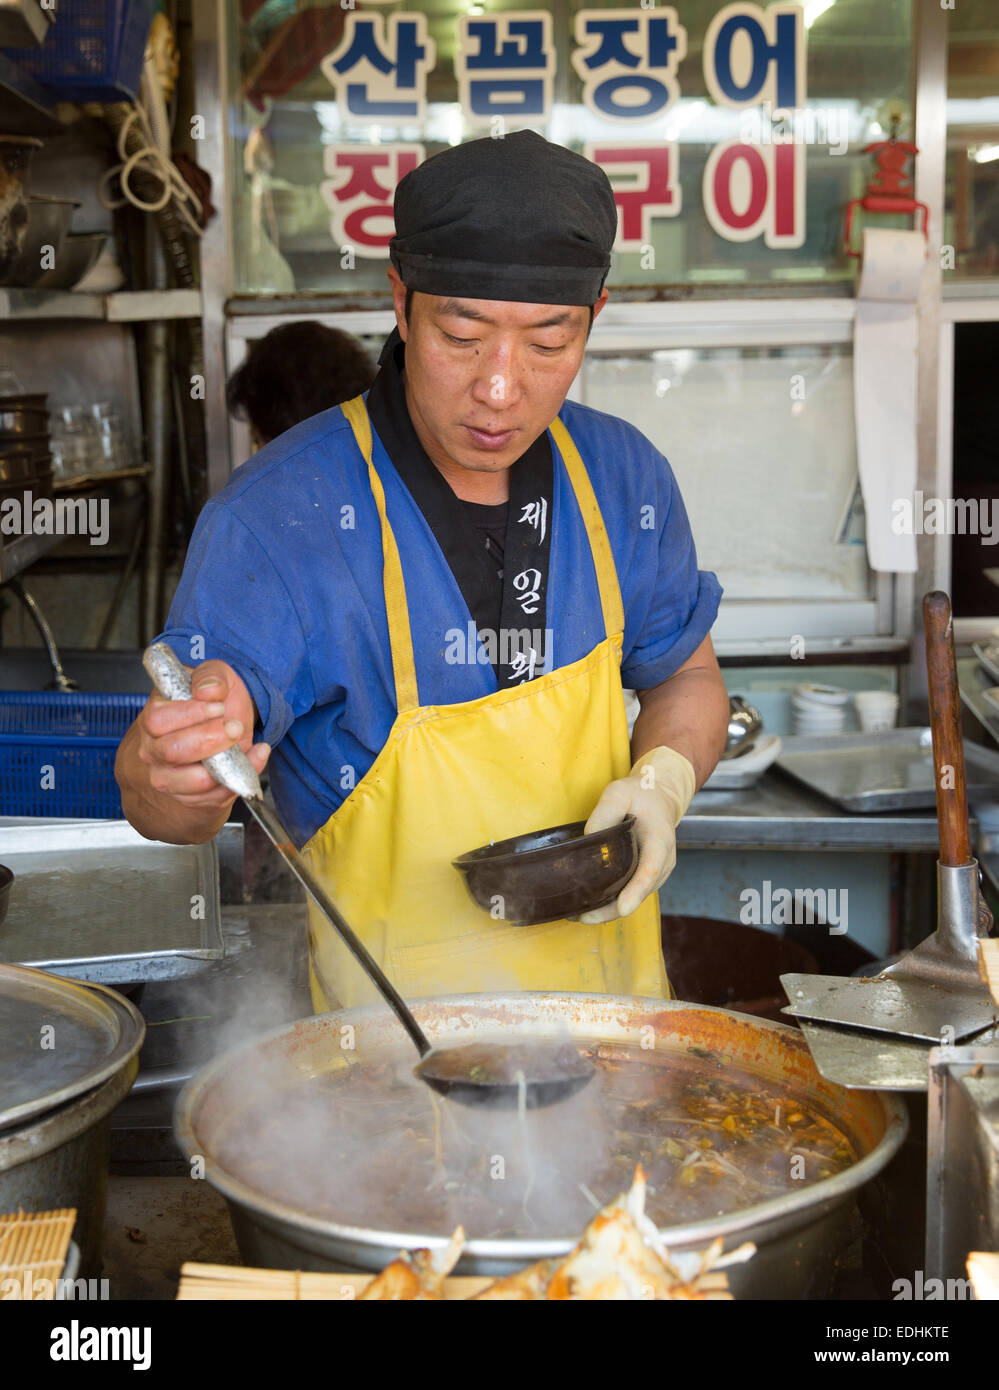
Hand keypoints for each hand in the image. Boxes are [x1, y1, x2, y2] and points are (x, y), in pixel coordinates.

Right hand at [134, 658, 269, 810]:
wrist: (225, 731)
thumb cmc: (216, 703)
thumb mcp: (217, 677)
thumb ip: (211, 676)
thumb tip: (207, 690)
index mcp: (155, 716)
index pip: (158, 720)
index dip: (190, 714)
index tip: (218, 707)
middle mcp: (154, 749)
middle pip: (171, 751)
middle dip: (208, 740)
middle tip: (234, 727)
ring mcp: (168, 776)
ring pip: (189, 781)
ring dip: (222, 765)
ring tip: (242, 746)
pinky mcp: (189, 797)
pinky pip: (212, 798)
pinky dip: (238, 781)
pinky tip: (252, 760)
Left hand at [579, 746, 695, 923]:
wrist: (659, 799)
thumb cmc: (641, 795)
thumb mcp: (621, 792)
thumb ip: (606, 810)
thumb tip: (589, 836)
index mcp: (660, 841)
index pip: (650, 870)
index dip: (636, 891)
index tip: (623, 909)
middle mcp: (663, 863)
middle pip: (639, 893)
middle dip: (613, 910)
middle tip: (583, 917)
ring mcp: (656, 872)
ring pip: (634, 898)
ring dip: (610, 910)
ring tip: (579, 915)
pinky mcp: (646, 876)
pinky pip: (630, 893)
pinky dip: (612, 903)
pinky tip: (588, 906)